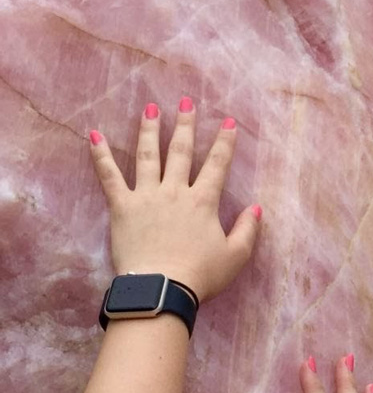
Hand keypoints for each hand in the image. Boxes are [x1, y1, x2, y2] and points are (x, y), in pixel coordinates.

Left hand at [89, 97, 261, 304]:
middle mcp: (176, 190)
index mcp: (203, 201)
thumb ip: (247, 230)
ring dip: (150, 130)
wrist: (161, 290)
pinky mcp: (122, 207)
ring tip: (151, 108)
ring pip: (149, 155)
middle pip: (182, 151)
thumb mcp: (235, 256)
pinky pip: (110, 177)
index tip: (230, 122)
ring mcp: (147, 196)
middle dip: (186, 125)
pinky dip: (101, 156)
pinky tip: (94, 135)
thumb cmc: (199, 276)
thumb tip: (257, 207)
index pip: (217, 164)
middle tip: (186, 102)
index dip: (225, 142)